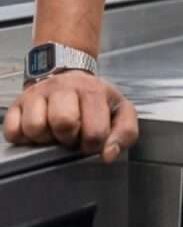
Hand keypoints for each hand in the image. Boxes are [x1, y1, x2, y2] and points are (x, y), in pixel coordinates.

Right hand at [2, 69, 138, 163]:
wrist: (67, 72)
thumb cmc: (93, 99)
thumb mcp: (119, 109)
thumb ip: (125, 132)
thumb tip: (108, 154)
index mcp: (92, 90)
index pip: (94, 131)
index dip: (93, 143)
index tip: (90, 139)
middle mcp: (63, 87)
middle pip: (63, 123)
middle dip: (68, 137)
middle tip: (70, 134)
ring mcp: (38, 94)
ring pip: (36, 127)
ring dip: (45, 136)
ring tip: (53, 131)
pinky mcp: (17, 104)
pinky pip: (13, 130)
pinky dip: (23, 136)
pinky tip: (37, 129)